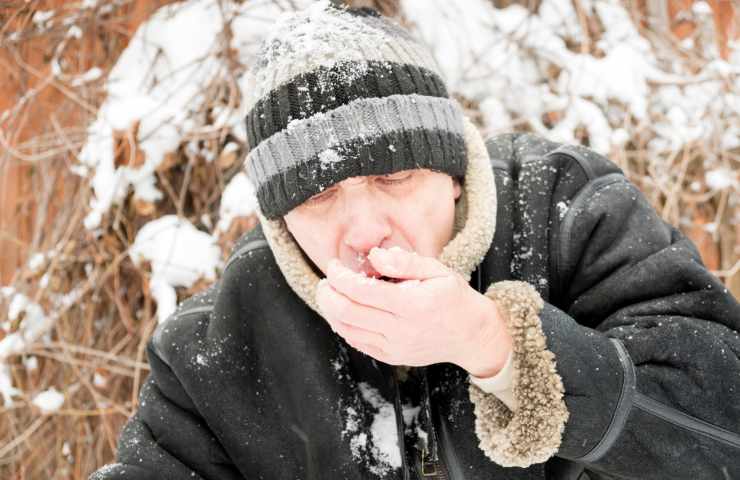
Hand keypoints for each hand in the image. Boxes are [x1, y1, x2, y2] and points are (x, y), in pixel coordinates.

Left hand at [315, 247, 512, 375]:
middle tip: (325, 282)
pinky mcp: (392, 357)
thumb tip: (374, 256)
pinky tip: (345, 312)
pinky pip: (358, 343)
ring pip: (348, 330)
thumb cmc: (454, 298)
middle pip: (347, 313)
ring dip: (331, 311)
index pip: (361, 291)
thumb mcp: (437, 270)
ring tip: (330, 295)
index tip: (333, 266)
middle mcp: (400, 330)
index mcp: (412, 304)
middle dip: (327, 295)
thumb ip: (405, 262)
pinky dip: (344, 326)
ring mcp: (395, 347)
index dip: (340, 277)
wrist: (471, 335)